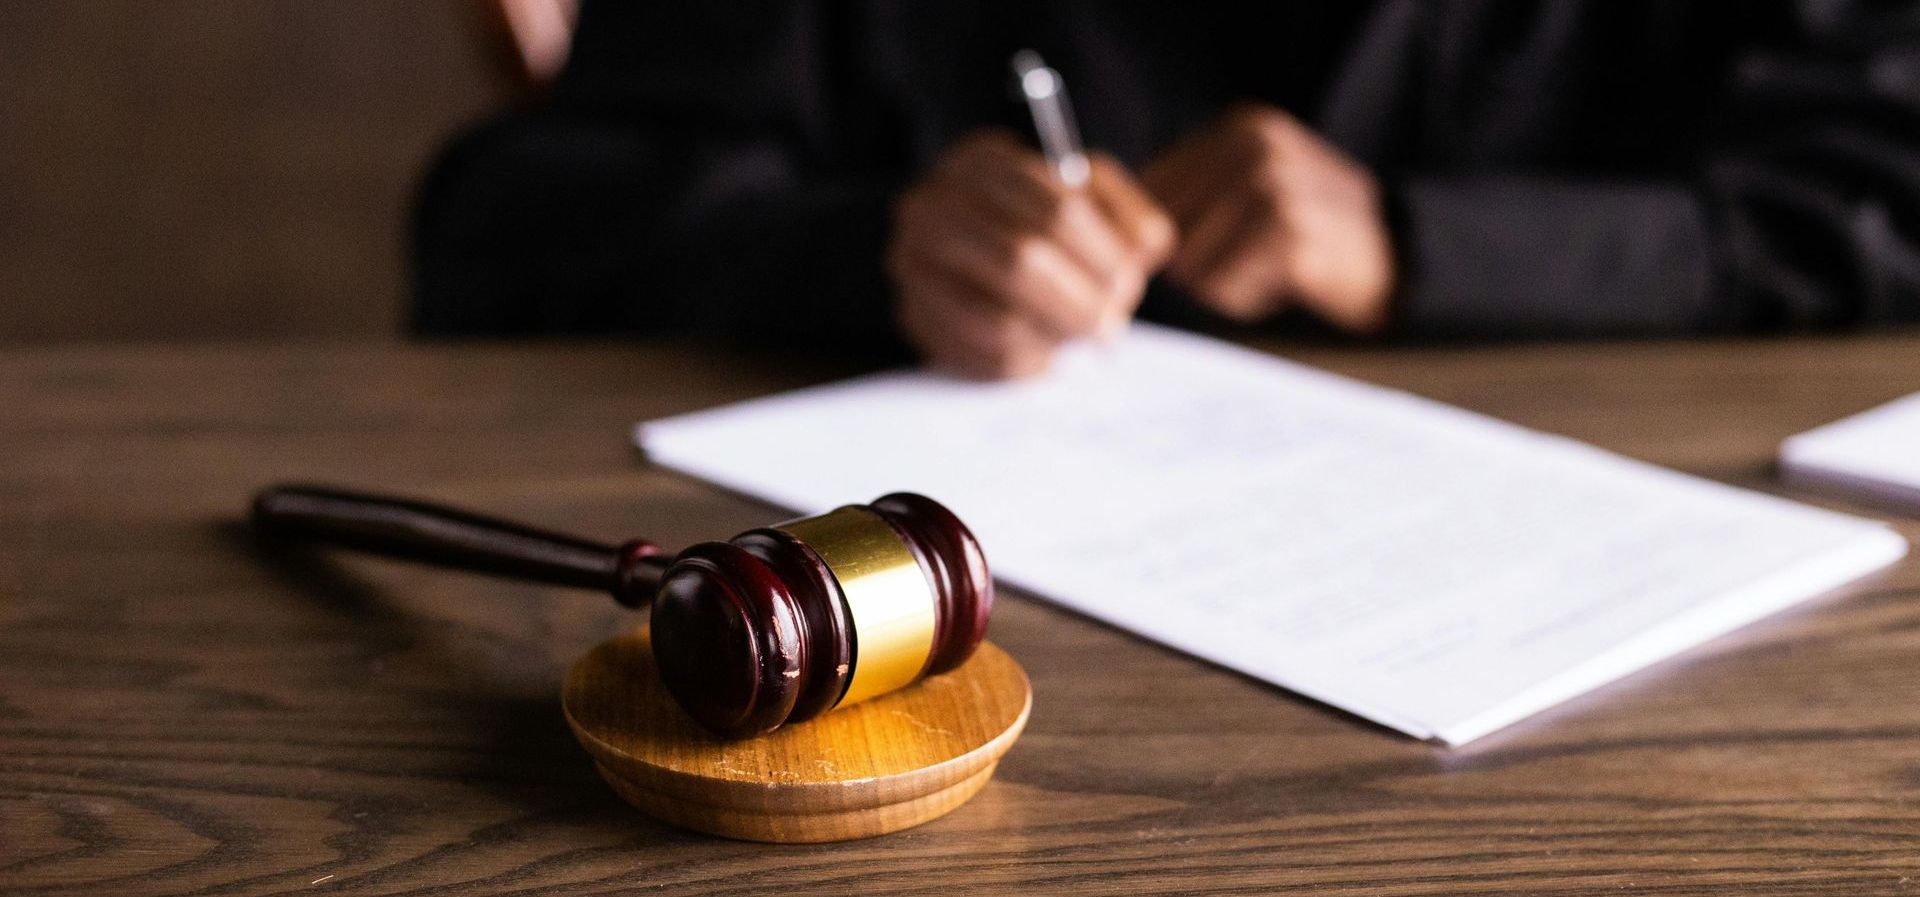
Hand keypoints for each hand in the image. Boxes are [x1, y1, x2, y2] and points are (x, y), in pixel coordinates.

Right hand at [887, 130, 1173, 378]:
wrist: (970, 245)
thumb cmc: (1044, 220)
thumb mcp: (1091, 197)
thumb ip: (1128, 215)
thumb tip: (1141, 252)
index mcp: (981, 162)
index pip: (1057, 210)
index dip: (1102, 256)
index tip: (1127, 284)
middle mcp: (931, 206)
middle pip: (1021, 262)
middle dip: (1079, 303)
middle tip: (1110, 327)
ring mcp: (912, 263)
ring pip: (998, 320)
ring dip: (1055, 338)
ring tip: (1077, 338)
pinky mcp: (913, 316)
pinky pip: (979, 357)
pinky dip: (1027, 363)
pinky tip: (1045, 353)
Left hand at [1142, 104, 1394, 333]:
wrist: (1398, 258)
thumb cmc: (1311, 231)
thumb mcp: (1256, 185)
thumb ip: (1192, 192)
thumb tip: (1114, 230)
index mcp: (1241, 127)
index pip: (1151, 188)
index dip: (1161, 236)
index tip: (1196, 251)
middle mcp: (1256, 147)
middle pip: (1165, 230)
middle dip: (1193, 262)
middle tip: (1246, 262)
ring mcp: (1274, 188)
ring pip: (1190, 264)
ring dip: (1221, 285)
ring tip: (1267, 270)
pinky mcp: (1289, 237)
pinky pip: (1223, 289)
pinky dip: (1245, 301)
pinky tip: (1284, 285)